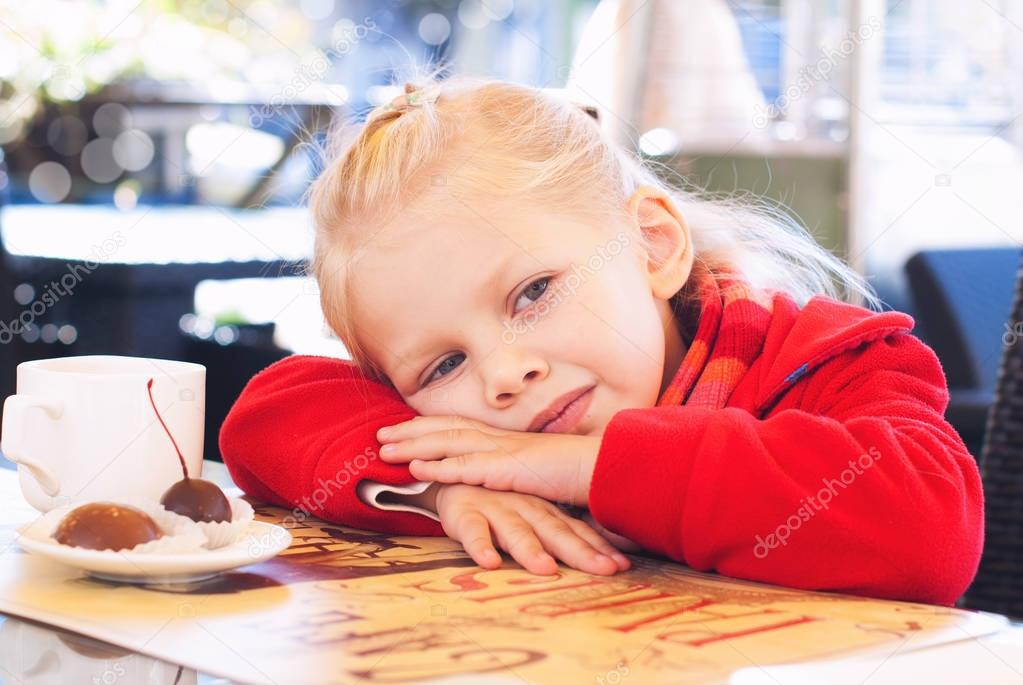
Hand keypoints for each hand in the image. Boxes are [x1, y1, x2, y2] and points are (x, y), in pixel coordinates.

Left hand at [377, 415, 599, 506]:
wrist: (605, 470)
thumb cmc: (577, 473)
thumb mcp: (539, 471)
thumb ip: (516, 472)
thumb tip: (502, 477)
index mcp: (506, 440)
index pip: (461, 427)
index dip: (429, 426)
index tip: (403, 427)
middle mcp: (501, 441)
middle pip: (447, 429)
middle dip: (411, 430)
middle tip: (380, 434)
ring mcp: (504, 452)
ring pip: (450, 443)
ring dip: (415, 445)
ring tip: (385, 448)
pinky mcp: (510, 470)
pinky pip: (468, 468)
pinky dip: (440, 467)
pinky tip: (416, 469)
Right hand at [434, 483, 630, 574]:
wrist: (455, 477)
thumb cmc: (502, 503)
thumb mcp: (534, 516)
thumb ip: (564, 534)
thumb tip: (610, 556)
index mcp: (546, 511)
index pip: (577, 531)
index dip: (599, 549)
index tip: (623, 567)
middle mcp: (526, 510)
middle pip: (556, 533)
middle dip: (580, 552)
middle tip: (604, 570)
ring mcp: (497, 510)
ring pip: (517, 532)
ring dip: (531, 550)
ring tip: (545, 569)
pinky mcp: (466, 513)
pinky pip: (474, 532)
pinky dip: (481, 546)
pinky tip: (489, 562)